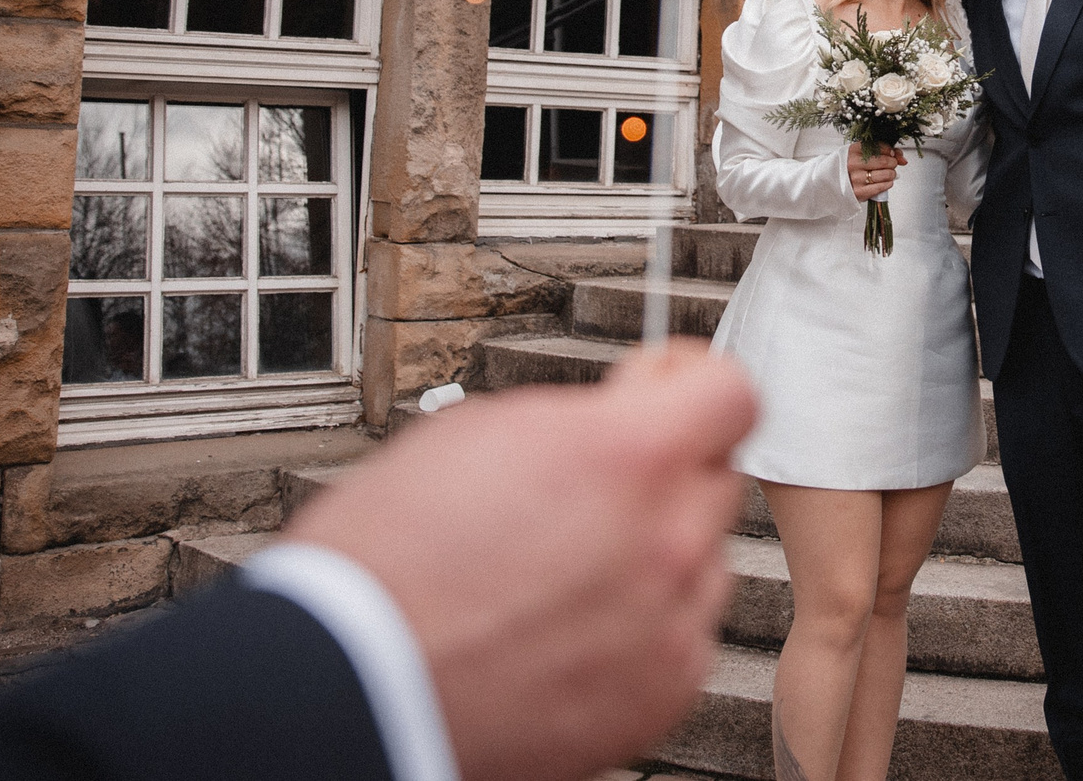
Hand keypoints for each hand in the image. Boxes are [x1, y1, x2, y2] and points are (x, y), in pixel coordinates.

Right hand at [291, 345, 754, 780]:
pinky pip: (682, 638)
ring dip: (655, 556)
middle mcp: (665, 540)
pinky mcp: (660, 695)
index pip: (731, 394)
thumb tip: (633, 409)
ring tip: (561, 575)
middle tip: (589, 495)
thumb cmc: (390, 557)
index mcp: (626, 456)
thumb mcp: (483, 431)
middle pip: (714, 479)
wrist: (351, 680)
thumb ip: (586, 418)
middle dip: (663, 474)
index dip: (692, 386)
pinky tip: (567, 629)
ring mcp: (668, 625)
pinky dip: (641, 631)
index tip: (666, 395)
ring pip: (702, 562)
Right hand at [847, 144, 904, 202]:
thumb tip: (903, 159)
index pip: (881, 146)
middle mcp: (854, 163)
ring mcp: (856, 178)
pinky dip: (887, 184)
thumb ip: (885, 152)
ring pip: (886, 174)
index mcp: (854, 150)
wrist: (835, 183)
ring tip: (887, 174)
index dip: (890, 151)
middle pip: (885, 161)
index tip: (890, 154)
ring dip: (891, 174)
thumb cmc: (853, 167)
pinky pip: (883, 187)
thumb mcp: (863, 154)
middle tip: (890, 165)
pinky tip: (884, 182)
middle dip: (893, 163)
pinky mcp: (860, 192)